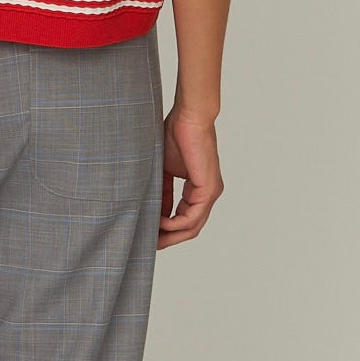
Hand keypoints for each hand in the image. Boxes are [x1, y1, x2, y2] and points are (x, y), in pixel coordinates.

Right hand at [158, 106, 224, 248]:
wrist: (189, 116)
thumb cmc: (177, 134)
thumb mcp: (164, 168)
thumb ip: (162, 190)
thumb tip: (152, 211)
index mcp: (199, 189)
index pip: (184, 217)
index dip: (166, 228)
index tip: (149, 232)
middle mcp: (208, 194)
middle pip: (190, 228)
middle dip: (169, 238)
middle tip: (149, 244)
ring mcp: (210, 193)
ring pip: (192, 227)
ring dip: (170, 235)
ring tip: (151, 236)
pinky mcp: (208, 189)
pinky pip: (191, 217)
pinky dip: (174, 223)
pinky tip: (159, 222)